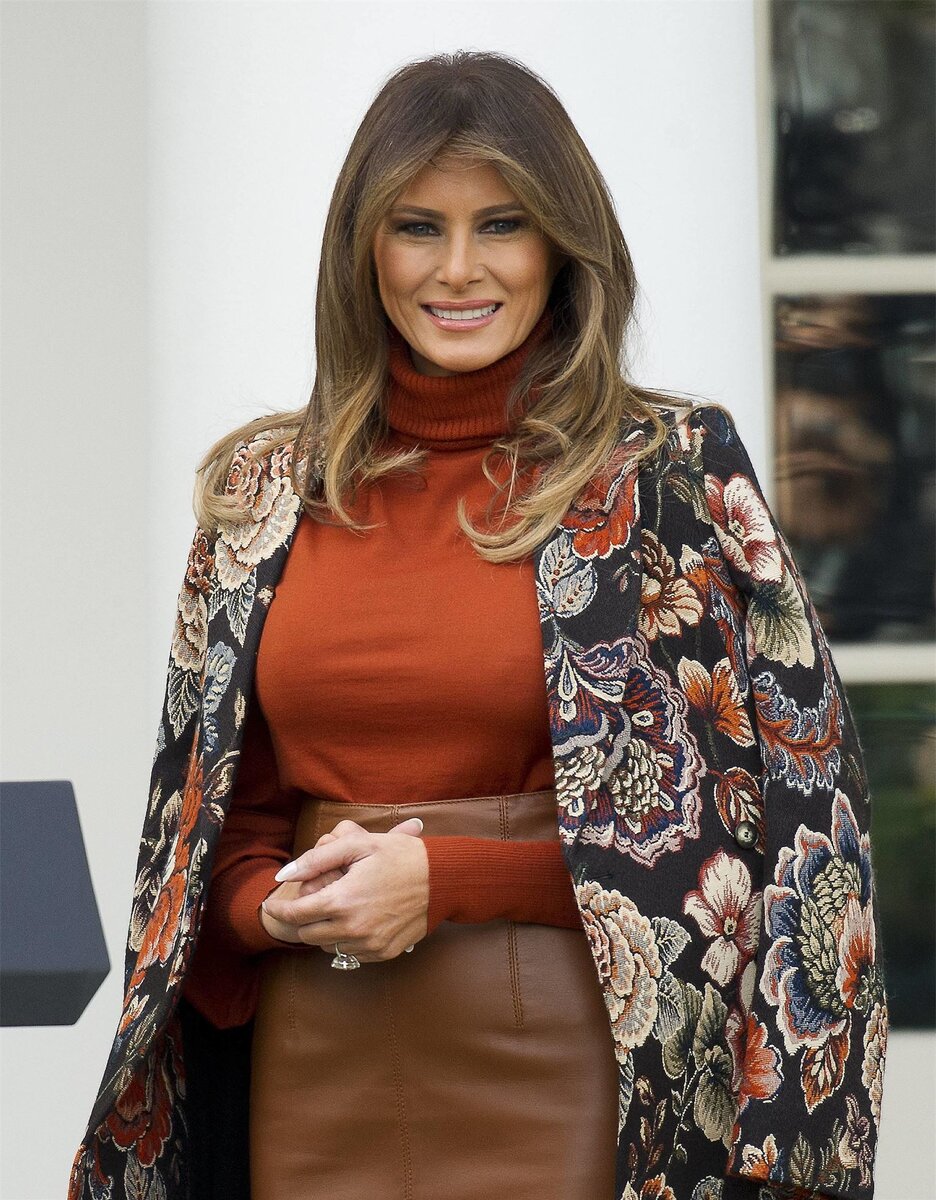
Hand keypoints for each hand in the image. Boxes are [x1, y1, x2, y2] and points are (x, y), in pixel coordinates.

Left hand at [260, 816, 427, 960]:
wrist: (442, 878)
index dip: (279, 909)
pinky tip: (359, 918)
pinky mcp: (383, 953)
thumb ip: (316, 859)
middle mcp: (353, 928)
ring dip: (326, 929)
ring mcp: (369, 944)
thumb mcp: (358, 844)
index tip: (272, 903)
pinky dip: (347, 939)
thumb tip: (284, 874)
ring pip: (329, 946)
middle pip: (308, 934)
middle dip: (304, 917)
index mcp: (343, 900)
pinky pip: (351, 953)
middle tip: (315, 898)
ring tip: (340, 906)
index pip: (295, 914)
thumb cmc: (399, 856)